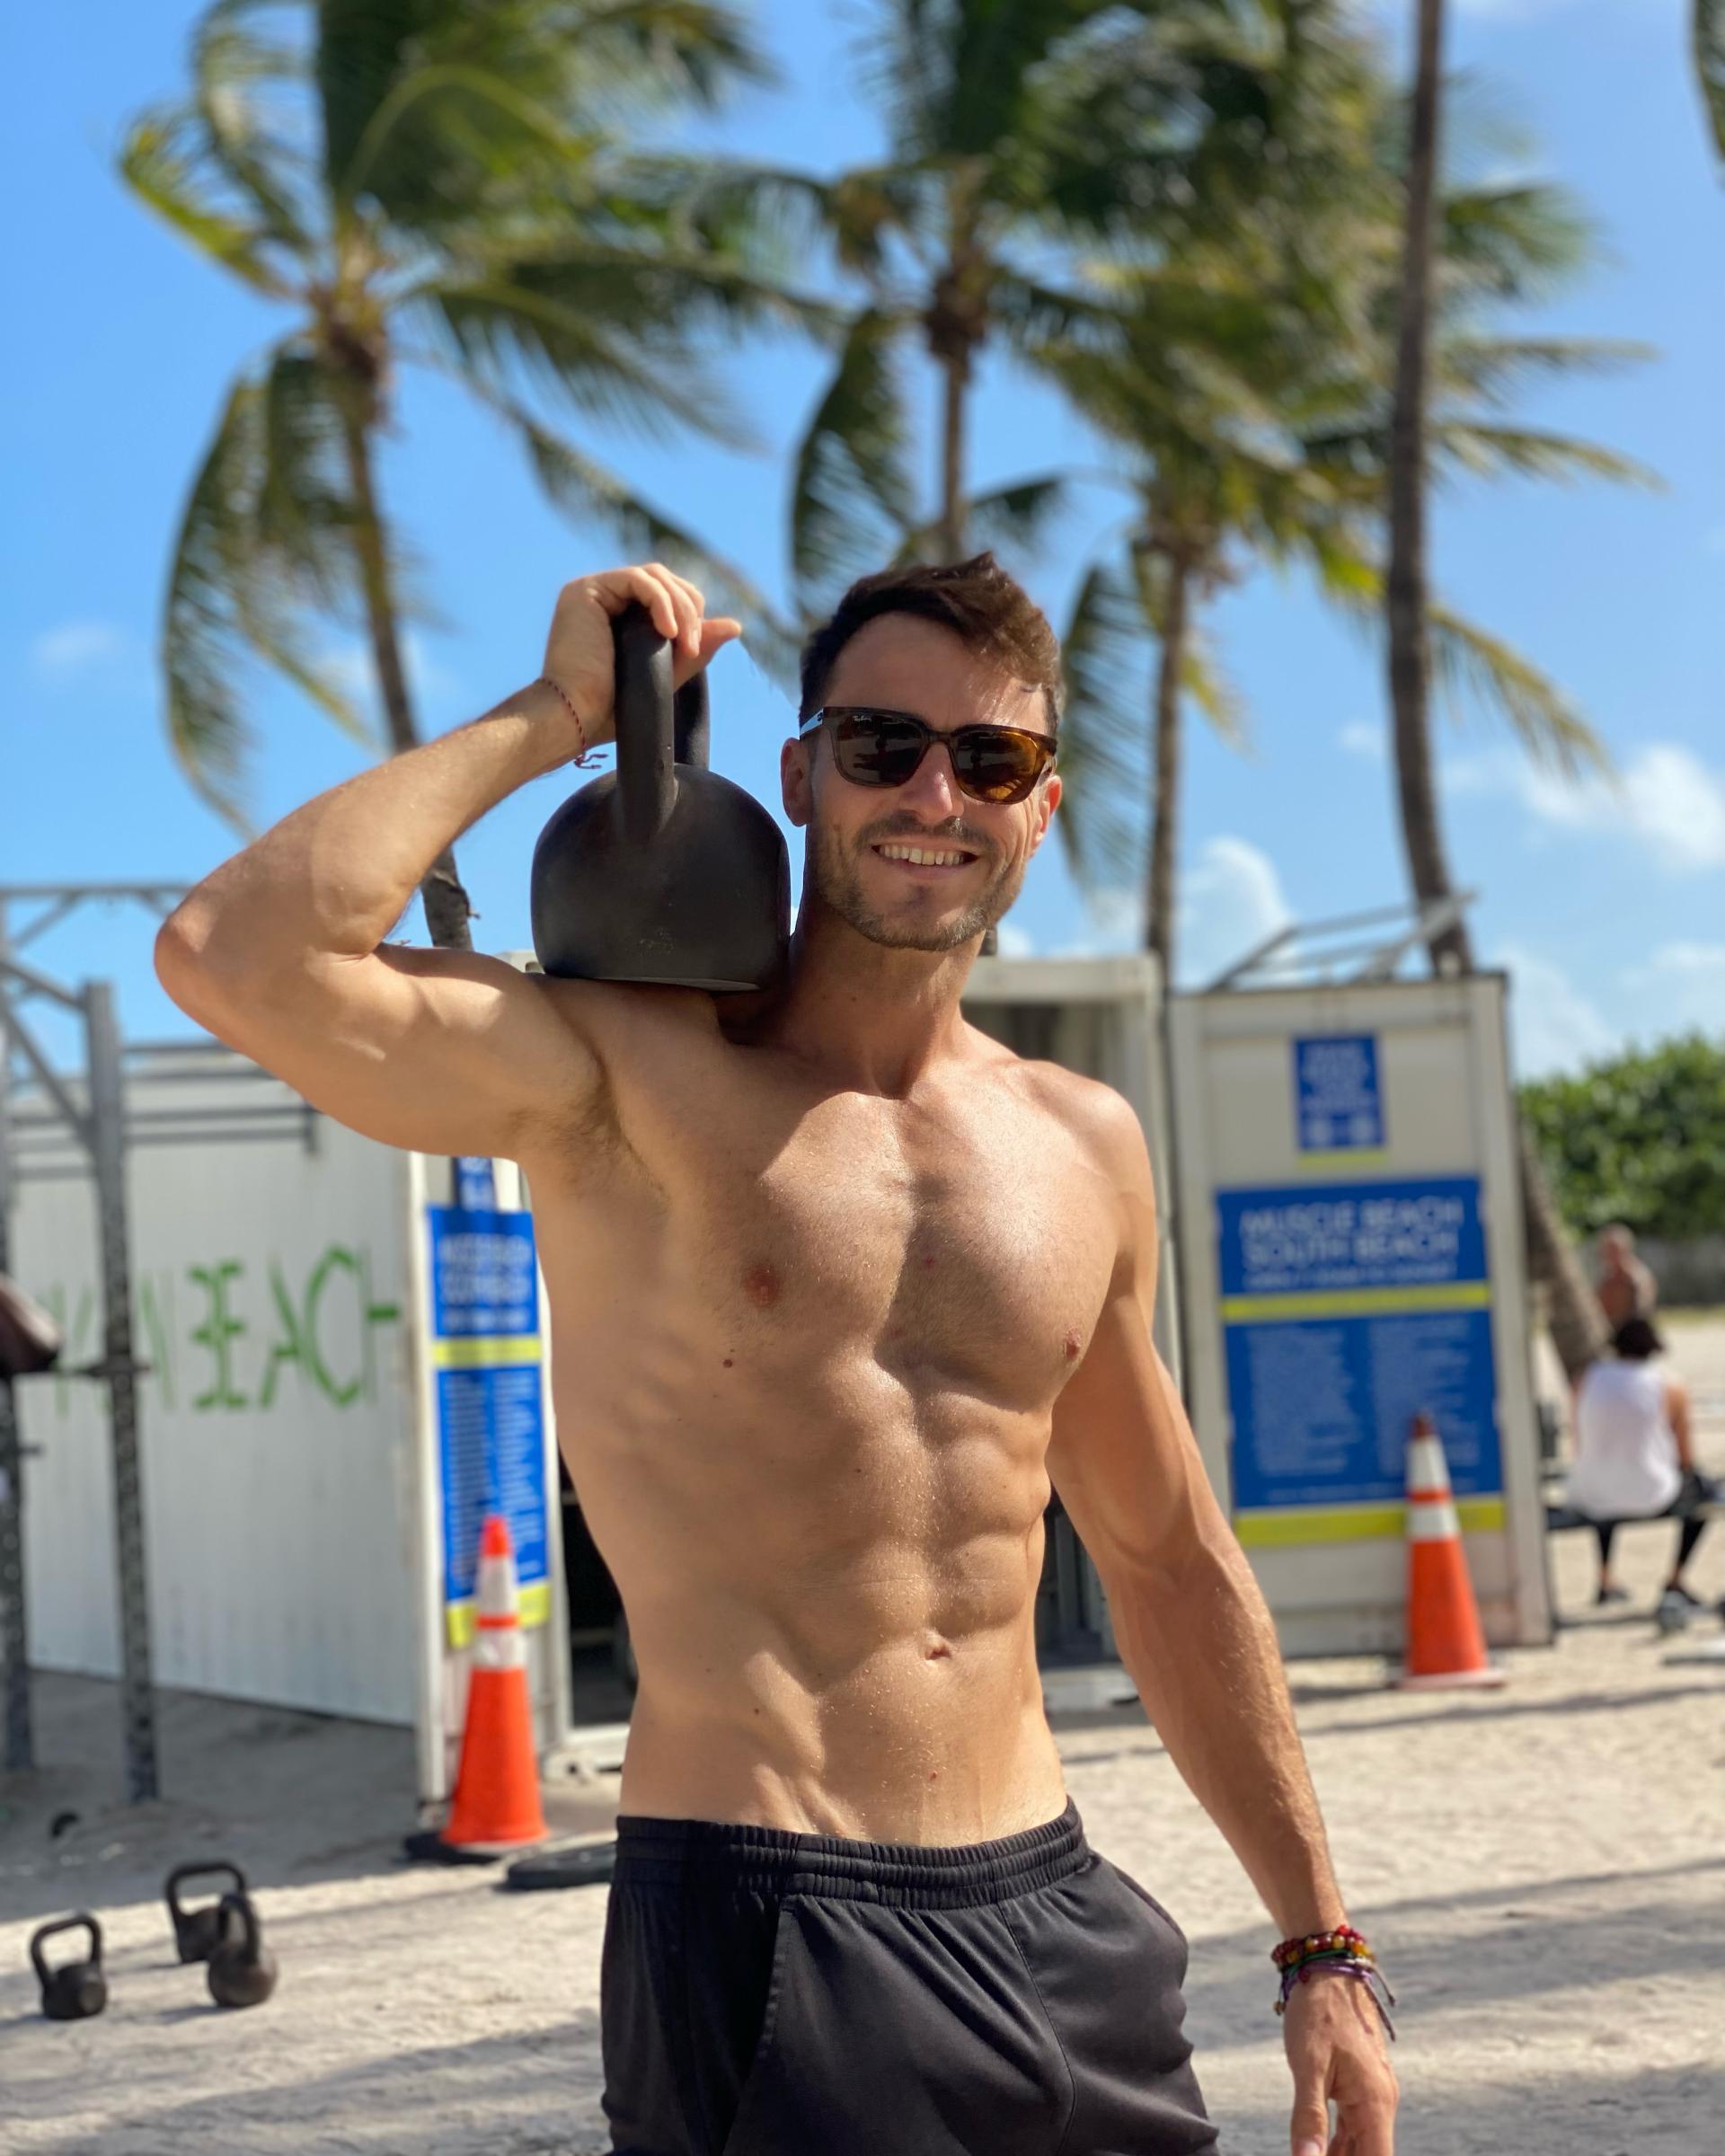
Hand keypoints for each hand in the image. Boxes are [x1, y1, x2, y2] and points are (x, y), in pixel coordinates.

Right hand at [541, 563, 741, 747]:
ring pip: (654, 575)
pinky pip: (637, 578)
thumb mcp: (666, 673)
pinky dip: (660, 601)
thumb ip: (696, 647)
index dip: (690, 613)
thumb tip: (735, 626)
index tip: (695, 649)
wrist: (578, 719)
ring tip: (683, 643)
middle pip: (664, 579)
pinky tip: (667, 631)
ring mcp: (593, 592)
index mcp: (620, 615)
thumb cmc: (614, 709)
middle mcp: (605, 599)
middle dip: (689, 608)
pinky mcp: (585, 590)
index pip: (667, 595)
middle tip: (693, 647)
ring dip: (680, 606)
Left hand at [1284, 1971, 1397, 2154]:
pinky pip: (1352, 2124)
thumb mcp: (1308, 2065)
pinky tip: (1316, 2150)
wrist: (1326, 1966)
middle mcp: (1381, 2102)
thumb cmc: (1317, 2011)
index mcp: (1375, 2103)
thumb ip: (1309, 2118)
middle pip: (1368, 2154)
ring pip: (1360, 2142)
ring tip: (1307, 2155)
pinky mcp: (1360, 2083)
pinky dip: (1336, 2142)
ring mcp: (1372, 2092)